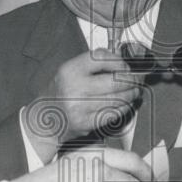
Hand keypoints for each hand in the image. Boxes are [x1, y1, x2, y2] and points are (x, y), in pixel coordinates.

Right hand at [23, 50, 141, 163]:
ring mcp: (80, 107)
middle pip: (115, 81)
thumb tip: (122, 62)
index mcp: (70, 70)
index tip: (125, 66)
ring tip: (133, 92)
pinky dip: (123, 108)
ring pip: (118, 99)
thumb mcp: (69, 72)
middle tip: (137, 80)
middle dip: (132, 80)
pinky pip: (113, 114)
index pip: (102, 58)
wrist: (43, 120)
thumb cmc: (60, 94)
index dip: (119, 61)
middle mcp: (74, 87)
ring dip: (131, 95)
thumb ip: (92, 65)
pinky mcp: (86, 123)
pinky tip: (125, 105)